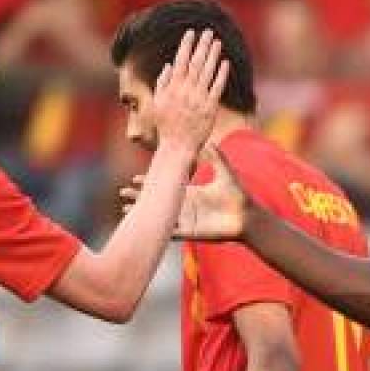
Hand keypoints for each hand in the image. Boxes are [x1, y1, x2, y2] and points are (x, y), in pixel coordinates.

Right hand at [120, 146, 250, 240]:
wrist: (246, 217)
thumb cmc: (237, 194)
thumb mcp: (224, 171)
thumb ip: (215, 156)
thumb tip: (206, 138)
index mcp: (190, 192)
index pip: (166, 186)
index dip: (151, 182)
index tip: (134, 178)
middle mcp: (185, 206)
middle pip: (158, 200)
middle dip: (140, 196)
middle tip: (123, 192)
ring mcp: (186, 220)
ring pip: (159, 216)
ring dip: (144, 213)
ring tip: (126, 210)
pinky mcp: (190, 232)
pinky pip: (169, 231)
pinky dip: (157, 228)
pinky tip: (144, 225)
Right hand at [151, 28, 229, 157]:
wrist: (177, 146)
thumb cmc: (165, 126)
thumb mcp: (157, 103)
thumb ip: (162, 83)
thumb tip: (168, 65)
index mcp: (172, 88)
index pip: (180, 61)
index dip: (186, 46)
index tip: (191, 33)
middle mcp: (185, 91)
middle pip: (196, 63)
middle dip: (202, 45)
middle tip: (208, 32)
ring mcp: (198, 99)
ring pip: (207, 72)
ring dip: (213, 55)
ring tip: (217, 42)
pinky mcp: (210, 108)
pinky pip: (217, 88)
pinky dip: (221, 75)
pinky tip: (225, 63)